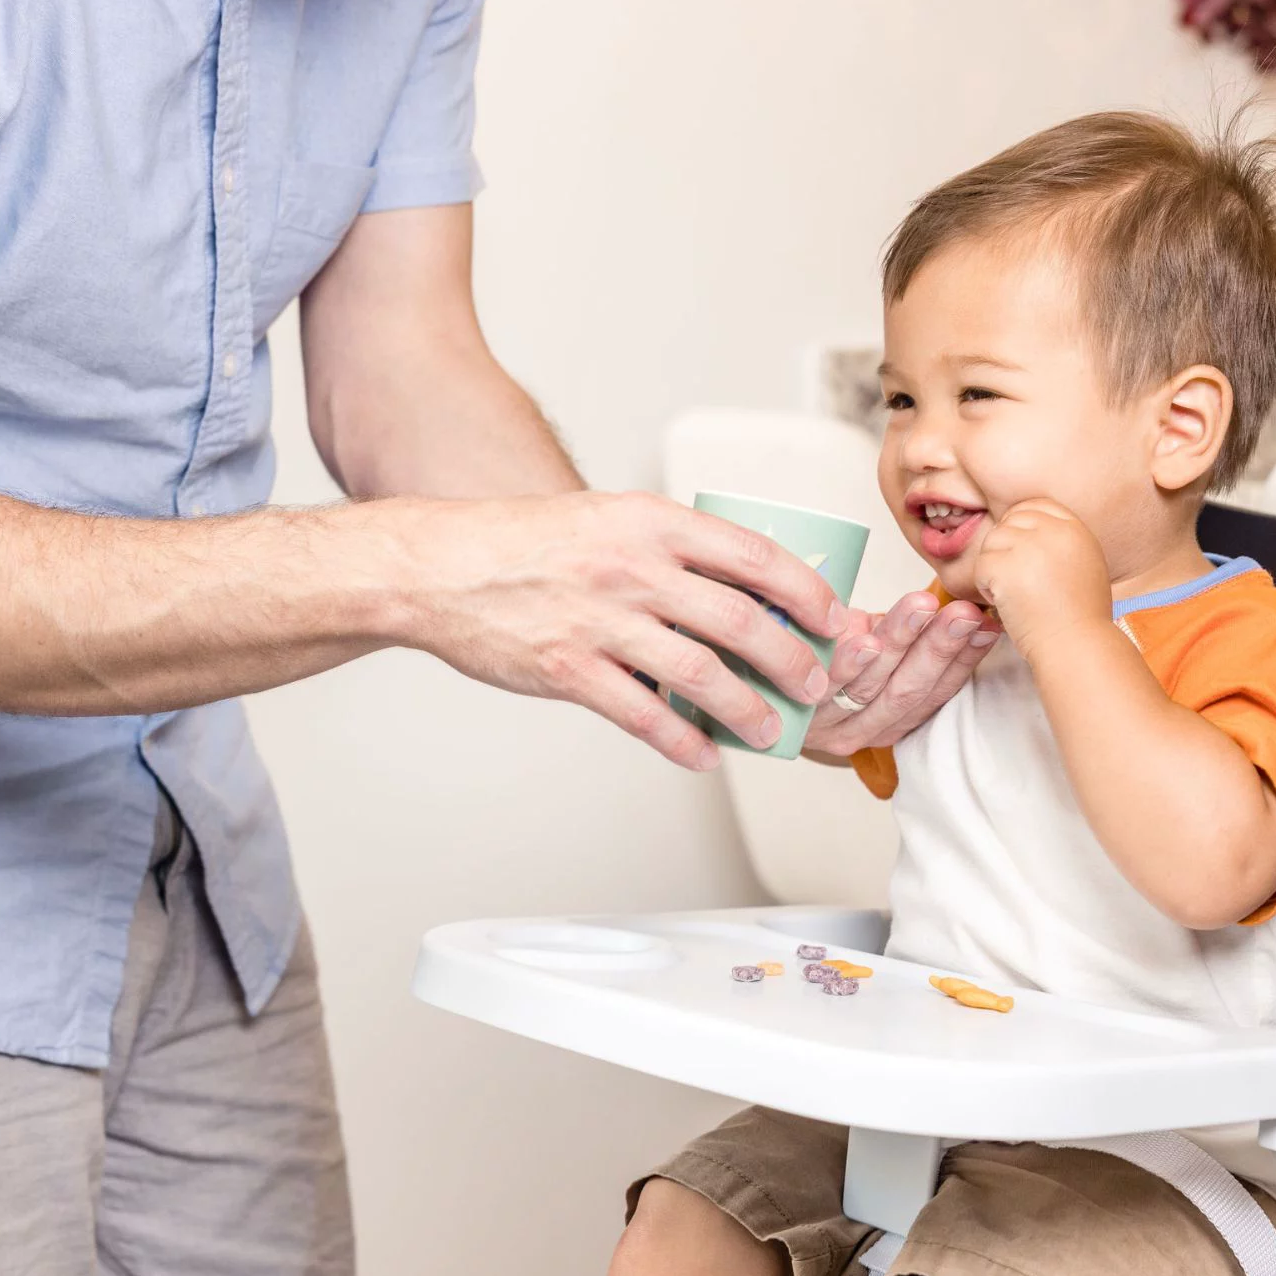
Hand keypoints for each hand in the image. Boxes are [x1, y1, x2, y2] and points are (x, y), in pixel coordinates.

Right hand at [395, 491, 845, 769]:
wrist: (442, 569)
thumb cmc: (526, 545)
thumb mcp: (608, 520)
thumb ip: (668, 550)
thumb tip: (738, 591)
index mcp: (649, 522)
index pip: (753, 555)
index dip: (806, 593)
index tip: (833, 619)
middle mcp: (632, 568)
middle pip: (740, 621)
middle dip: (792, 661)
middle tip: (815, 685)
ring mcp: (601, 622)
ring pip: (701, 675)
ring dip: (748, 711)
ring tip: (771, 732)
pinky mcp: (569, 670)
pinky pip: (643, 716)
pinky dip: (682, 742)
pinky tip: (704, 755)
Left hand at [800, 590, 999, 760]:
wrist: (767, 688)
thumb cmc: (830, 658)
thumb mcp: (879, 648)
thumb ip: (914, 633)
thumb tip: (974, 603)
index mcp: (897, 718)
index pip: (939, 689)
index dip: (965, 657)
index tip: (987, 623)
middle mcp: (866, 729)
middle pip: (909, 689)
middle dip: (939, 647)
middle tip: (962, 614)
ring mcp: (828, 725)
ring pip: (871, 685)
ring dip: (900, 643)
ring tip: (921, 610)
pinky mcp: (794, 713)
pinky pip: (823, 686)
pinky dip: (846, 663)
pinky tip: (864, 640)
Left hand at [970, 498, 1109, 658]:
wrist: (1076, 644)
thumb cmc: (1079, 618)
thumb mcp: (1085, 566)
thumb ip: (1062, 544)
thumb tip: (1030, 535)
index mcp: (1075, 529)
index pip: (1036, 505)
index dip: (1020, 524)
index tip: (1017, 550)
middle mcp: (1054, 531)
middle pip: (1010, 520)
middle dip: (1004, 547)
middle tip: (1013, 578)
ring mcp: (1030, 546)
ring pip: (992, 541)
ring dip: (994, 567)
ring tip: (1012, 593)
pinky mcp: (1007, 566)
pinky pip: (982, 565)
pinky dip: (986, 586)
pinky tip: (1004, 602)